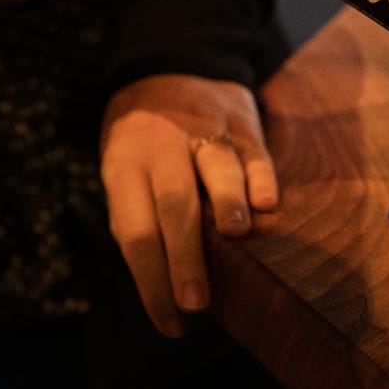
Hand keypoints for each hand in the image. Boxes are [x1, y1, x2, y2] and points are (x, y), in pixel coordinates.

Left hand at [99, 74, 278, 338]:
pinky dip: (261, 176)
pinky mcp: (239, 120)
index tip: (169, 323)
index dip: (150, 283)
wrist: (168, 65)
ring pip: (215, 167)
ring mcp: (203, 130)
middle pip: (173, 205)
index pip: (134, 233)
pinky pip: (252, 149)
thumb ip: (137, 217)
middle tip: (195, 301)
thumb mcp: (121, 171)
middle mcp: (162, 148)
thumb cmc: (142, 142)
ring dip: (227, 201)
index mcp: (126, 167)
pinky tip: (268, 202)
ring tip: (236, 235)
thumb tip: (156, 283)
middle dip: (185, 256)